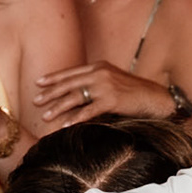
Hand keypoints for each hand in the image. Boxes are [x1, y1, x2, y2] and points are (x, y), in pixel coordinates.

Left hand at [33, 60, 172, 127]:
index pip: (71, 72)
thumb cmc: (133, 93)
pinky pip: (88, 111)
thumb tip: (76, 91)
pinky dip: (75, 119)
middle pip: (69, 84)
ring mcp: (105, 86)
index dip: (53, 78)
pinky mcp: (111, 100)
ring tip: (45, 116)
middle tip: (35, 101)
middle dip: (50, 93)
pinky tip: (64, 126)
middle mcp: (100, 73)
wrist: (156, 98)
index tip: (38, 83)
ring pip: (75, 97)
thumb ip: (95, 82)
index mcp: (99, 66)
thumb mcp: (112, 81)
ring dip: (58, 107)